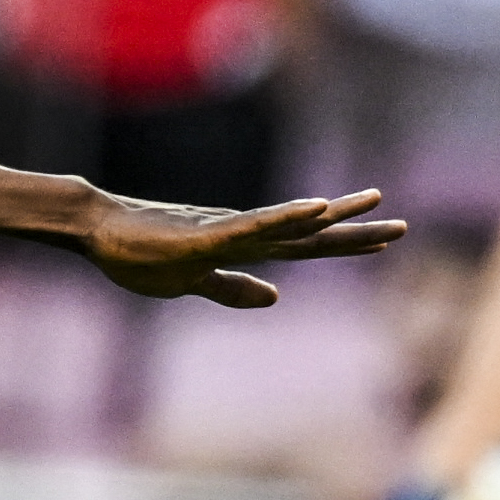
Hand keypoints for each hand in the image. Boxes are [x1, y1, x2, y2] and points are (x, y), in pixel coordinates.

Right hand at [75, 184, 405, 307]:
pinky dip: (287, 218)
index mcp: (241, 248)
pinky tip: (315, 209)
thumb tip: (274, 297)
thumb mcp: (190, 283)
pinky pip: (255, 227)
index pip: (303, 247)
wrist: (97, 230)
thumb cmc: (136, 255)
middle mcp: (243, 235)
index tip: (383, 239)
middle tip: (402, 225)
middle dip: (356, 231)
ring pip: (290, 225)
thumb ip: (230, 288)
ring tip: (374, 202)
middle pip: (309, 235)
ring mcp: (226, 232)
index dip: (343, 244)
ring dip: (333, 216)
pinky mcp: (205, 234)